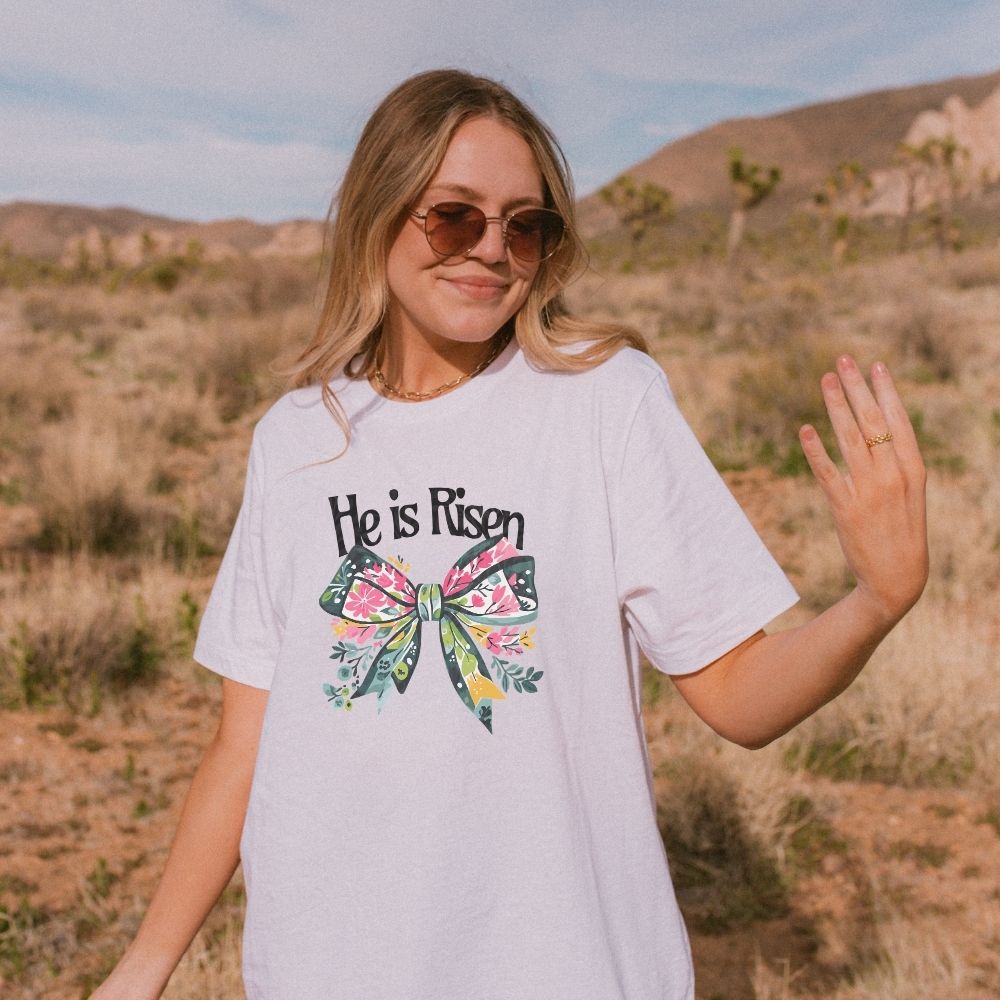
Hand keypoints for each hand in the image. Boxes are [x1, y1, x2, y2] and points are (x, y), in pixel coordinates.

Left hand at [799, 355, 927, 627]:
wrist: (897, 581)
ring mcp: (869, 493)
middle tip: (843, 360)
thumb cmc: (903, 533)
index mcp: (914, 471)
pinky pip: (827, 474)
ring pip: (849, 440)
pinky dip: (816, 451)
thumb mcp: (911, 494)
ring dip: (835, 406)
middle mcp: (893, 477)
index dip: (886, 392)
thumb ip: (896, 463)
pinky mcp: (845, 510)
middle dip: (857, 388)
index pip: (899, 421)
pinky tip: (805, 430)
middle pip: (872, 422)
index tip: (875, 365)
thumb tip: (877, 428)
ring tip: (824, 380)